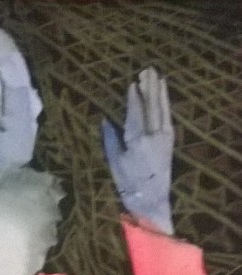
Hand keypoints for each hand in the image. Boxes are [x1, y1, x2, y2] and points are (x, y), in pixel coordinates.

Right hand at [102, 67, 173, 234]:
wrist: (151, 202)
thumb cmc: (128, 185)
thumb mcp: (114, 163)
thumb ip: (110, 140)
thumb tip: (105, 120)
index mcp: (136, 141)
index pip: (135, 113)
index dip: (133, 97)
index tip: (132, 83)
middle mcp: (152, 136)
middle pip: (150, 106)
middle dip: (148, 88)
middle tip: (146, 70)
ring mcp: (164, 138)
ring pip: (161, 109)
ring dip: (158, 91)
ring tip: (156, 75)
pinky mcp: (170, 141)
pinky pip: (168, 117)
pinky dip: (166, 103)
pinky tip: (164, 92)